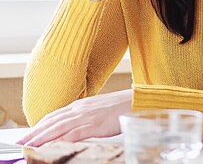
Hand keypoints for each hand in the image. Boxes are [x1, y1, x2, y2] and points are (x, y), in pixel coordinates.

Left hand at [17, 89, 131, 146]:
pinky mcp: (94, 125)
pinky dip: (61, 140)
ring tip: (30, 145)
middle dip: (34, 132)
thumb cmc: (121, 107)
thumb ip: (85, 115)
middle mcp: (80, 109)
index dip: (39, 124)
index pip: (54, 115)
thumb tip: (75, 124)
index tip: (29, 132)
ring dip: (42, 137)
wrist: (137, 101)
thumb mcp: (98, 109)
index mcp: (81, 105)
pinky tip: (52, 146)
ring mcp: (86, 117)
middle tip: (21, 141)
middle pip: (52, 121)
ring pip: (58, 128)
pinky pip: (74, 134)